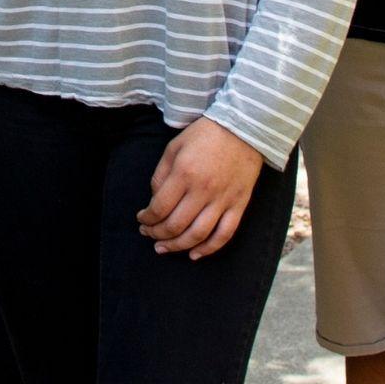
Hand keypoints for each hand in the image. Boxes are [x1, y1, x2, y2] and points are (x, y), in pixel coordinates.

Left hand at [136, 116, 264, 259]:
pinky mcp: (239, 205)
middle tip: (149, 236)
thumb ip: (161, 174)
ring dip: (178, 246)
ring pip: (198, 235)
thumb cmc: (204, 135)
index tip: (141, 220)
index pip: (160, 208)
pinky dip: (209, 249)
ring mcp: (223, 200)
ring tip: (165, 249)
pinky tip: (194, 255)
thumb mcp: (174, 147)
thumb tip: (154, 201)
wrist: (243, 129)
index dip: (147, 219)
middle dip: (157, 235)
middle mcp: (203, 190)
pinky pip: (224, 234)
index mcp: (184, 174)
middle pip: (176, 225)